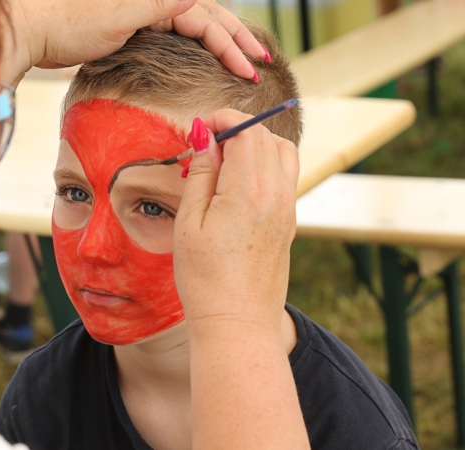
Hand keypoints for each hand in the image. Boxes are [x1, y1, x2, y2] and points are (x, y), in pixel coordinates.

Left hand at [0, 0, 265, 83]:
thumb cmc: (68, 23)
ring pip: (194, 24)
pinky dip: (196, 44)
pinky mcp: (133, 24)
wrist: (33, 27)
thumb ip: (158, 5)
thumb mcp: (117, 16)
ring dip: (220, 42)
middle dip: (236, 41)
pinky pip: (176, 32)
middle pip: (207, 18)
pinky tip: (206, 54)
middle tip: (261, 63)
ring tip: (244, 58)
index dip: (231, 45)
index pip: (206, 20)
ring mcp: (144, 11)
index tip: (252, 69)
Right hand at [173, 109, 298, 329]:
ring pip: (282, 152)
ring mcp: (287, 208)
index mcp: (248, 190)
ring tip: (224, 163)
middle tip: (206, 147)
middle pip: (266, 136)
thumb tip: (205, 137)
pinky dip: (265, 165)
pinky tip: (238, 186)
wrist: (238, 322)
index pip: (247, 129)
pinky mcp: (289, 222)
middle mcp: (276, 194)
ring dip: (256, 144)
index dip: (223, 119)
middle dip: (237, 129)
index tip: (199, 128)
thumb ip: (201, 174)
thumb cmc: (205, 278)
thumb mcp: (190, 222)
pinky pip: (285, 176)